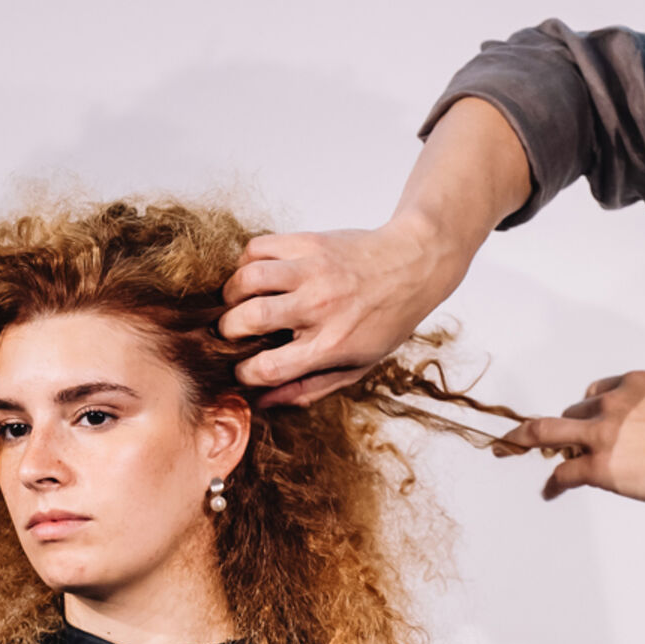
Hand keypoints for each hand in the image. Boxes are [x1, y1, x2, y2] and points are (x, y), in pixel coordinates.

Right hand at [218, 219, 466, 405]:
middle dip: (228, 331)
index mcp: (331, 344)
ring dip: (231, 294)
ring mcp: (313, 271)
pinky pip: (257, 248)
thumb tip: (264, 402)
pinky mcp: (308, 242)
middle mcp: (320, 307)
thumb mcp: (359, 364)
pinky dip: (246, 263)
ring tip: (238, 302)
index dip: (243, 374)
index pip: (268, 368)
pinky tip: (256, 276)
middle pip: (249, 320)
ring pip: (248, 279)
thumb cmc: (387, 319)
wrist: (416, 264)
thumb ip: (310, 387)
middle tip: (233, 332)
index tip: (243, 370)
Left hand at [500, 372, 644, 503]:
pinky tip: (549, 491)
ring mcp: (602, 434)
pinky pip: (563, 473)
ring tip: (511, 444)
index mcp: (639, 385)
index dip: (591, 407)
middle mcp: (615, 404)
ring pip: (550, 431)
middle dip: (571, 428)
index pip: (599, 391)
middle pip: (576, 412)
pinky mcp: (597, 466)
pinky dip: (553, 483)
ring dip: (528, 437)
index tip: (588, 416)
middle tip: (562, 441)